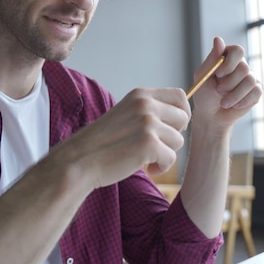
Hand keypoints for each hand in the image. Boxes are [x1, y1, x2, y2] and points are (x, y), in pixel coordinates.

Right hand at [54, 88, 190, 188]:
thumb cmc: (103, 142)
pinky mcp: (149, 144)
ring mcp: (148, 123)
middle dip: (173, 135)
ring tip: (145, 157)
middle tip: (155, 146)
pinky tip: (146, 167)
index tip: (171, 128)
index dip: (181, 113)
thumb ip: (149, 110)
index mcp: (141, 95)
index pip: (180, 95)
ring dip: (165, 153)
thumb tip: (181, 116)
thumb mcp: (126, 113)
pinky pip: (172, 159)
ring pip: (178, 141)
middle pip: (184, 118)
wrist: (79, 160)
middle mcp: (146, 105)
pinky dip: (161, 167)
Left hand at [191, 37, 261, 129]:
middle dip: (229, 83)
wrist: (212, 116)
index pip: (237, 50)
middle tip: (218, 91)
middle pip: (244, 67)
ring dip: (234, 95)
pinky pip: (256, 92)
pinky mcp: (256, 91)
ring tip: (223, 102)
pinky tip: (234, 105)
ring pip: (250, 81)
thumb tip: (218, 39)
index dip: (230, 63)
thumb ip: (212, 59)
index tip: (219, 74)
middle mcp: (241, 65)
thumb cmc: (205, 95)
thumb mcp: (203, 76)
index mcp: (227, 57)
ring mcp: (250, 77)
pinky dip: (243, 100)